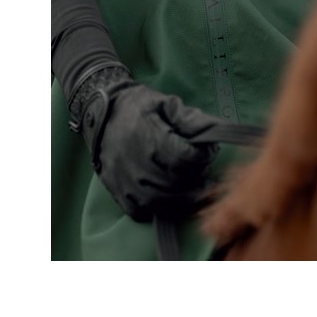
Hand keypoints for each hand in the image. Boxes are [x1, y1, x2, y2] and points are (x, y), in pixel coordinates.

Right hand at [69, 66, 220, 220]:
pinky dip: (159, 208)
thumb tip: (215, 130)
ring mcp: (127, 183)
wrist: (100, 115)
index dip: (204, 156)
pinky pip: (142, 212)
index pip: (187, 159)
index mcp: (151, 140)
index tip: (208, 150)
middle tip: (202, 167)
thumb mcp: (166, 103)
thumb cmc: (137, 107)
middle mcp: (138, 166)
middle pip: (178, 183)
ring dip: (183, 196)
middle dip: (197, 177)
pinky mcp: (119, 194)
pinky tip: (168, 195)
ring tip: (193, 184)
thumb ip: (191, 118)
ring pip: (163, 202)